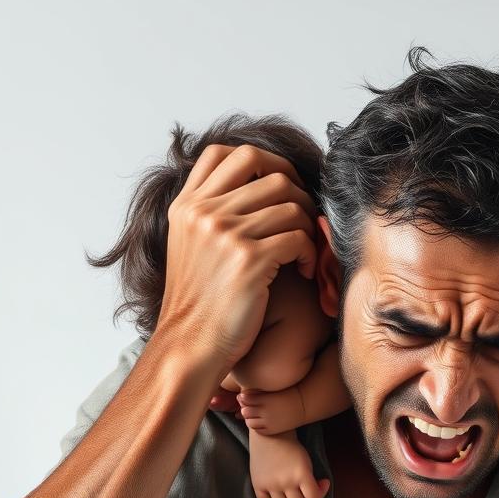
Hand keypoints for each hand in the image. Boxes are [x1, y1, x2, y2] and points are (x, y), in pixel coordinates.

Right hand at [155, 143, 318, 374]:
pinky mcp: (248, 259)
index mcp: (186, 205)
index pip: (226, 151)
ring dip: (308, 226)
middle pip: (268, 171)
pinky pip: (298, 236)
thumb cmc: (201, 305)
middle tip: (304, 222)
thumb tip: (254, 185)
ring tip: (306, 253)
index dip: (264, 160)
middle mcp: (202, 213)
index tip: (282, 188)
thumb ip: (211, 214)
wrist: (191, 346)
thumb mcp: (190, 247)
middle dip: (297, 193)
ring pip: (289, 203)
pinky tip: (306, 271)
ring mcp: (224, 233)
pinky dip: (311, 252)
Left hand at [237, 387, 305, 435]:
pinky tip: (260, 420)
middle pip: (245, 411)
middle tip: (249, 406)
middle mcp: (267, 411)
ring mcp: (269, 422)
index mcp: (266, 399)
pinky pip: (257, 430)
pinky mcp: (272, 430)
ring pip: (249, 422)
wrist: (303, 405)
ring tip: (255, 414)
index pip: (245, 399)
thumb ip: (255, 392)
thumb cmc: (285, 394)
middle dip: (245, 409)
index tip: (245, 397)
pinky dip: (256, 425)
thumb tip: (238, 397)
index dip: (243, 398)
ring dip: (249, 418)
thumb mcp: (271, 390)